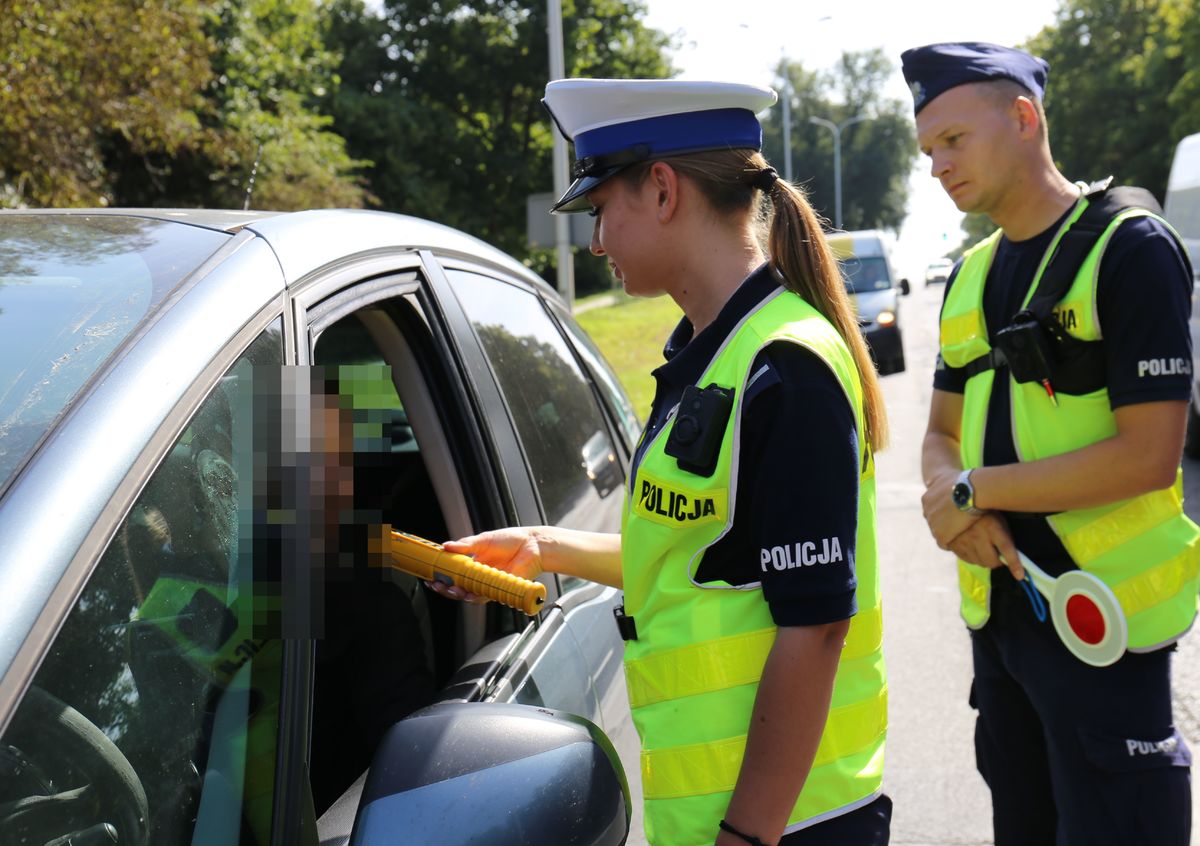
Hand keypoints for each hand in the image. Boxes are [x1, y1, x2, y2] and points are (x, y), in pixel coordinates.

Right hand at [428, 528, 545, 602]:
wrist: (532, 546)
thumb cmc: (511, 540)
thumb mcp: (484, 540)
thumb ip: (465, 545)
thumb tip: (446, 546)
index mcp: (472, 563)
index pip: (452, 572)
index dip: (440, 576)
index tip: (429, 575)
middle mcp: (478, 575)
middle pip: (456, 586)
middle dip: (444, 587)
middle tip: (436, 584)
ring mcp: (487, 584)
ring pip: (467, 595)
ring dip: (456, 593)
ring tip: (450, 588)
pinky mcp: (497, 590)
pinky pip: (482, 598)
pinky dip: (473, 596)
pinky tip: (466, 592)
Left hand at [921, 470, 981, 547]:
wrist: (972, 490)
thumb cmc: (963, 481)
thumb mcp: (944, 477)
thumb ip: (935, 481)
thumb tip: (928, 481)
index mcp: (926, 499)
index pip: (933, 509)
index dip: (945, 512)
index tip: (956, 513)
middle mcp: (926, 512)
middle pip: (935, 521)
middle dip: (946, 524)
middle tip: (960, 525)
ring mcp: (933, 525)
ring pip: (939, 533)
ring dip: (949, 534)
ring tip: (963, 533)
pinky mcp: (941, 535)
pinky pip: (944, 543)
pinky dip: (952, 543)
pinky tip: (962, 541)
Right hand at [945, 512, 1024, 580]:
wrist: (957, 502)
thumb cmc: (984, 511)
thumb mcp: (998, 519)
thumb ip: (1004, 537)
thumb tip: (1009, 557)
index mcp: (992, 527)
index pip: (1006, 548)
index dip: (1014, 563)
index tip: (1020, 575)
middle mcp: (977, 535)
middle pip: (991, 561)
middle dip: (997, 562)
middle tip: (998, 556)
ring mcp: (964, 541)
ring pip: (979, 563)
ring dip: (985, 560)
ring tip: (984, 549)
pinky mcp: (953, 545)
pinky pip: (967, 560)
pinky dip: (973, 558)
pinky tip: (973, 548)